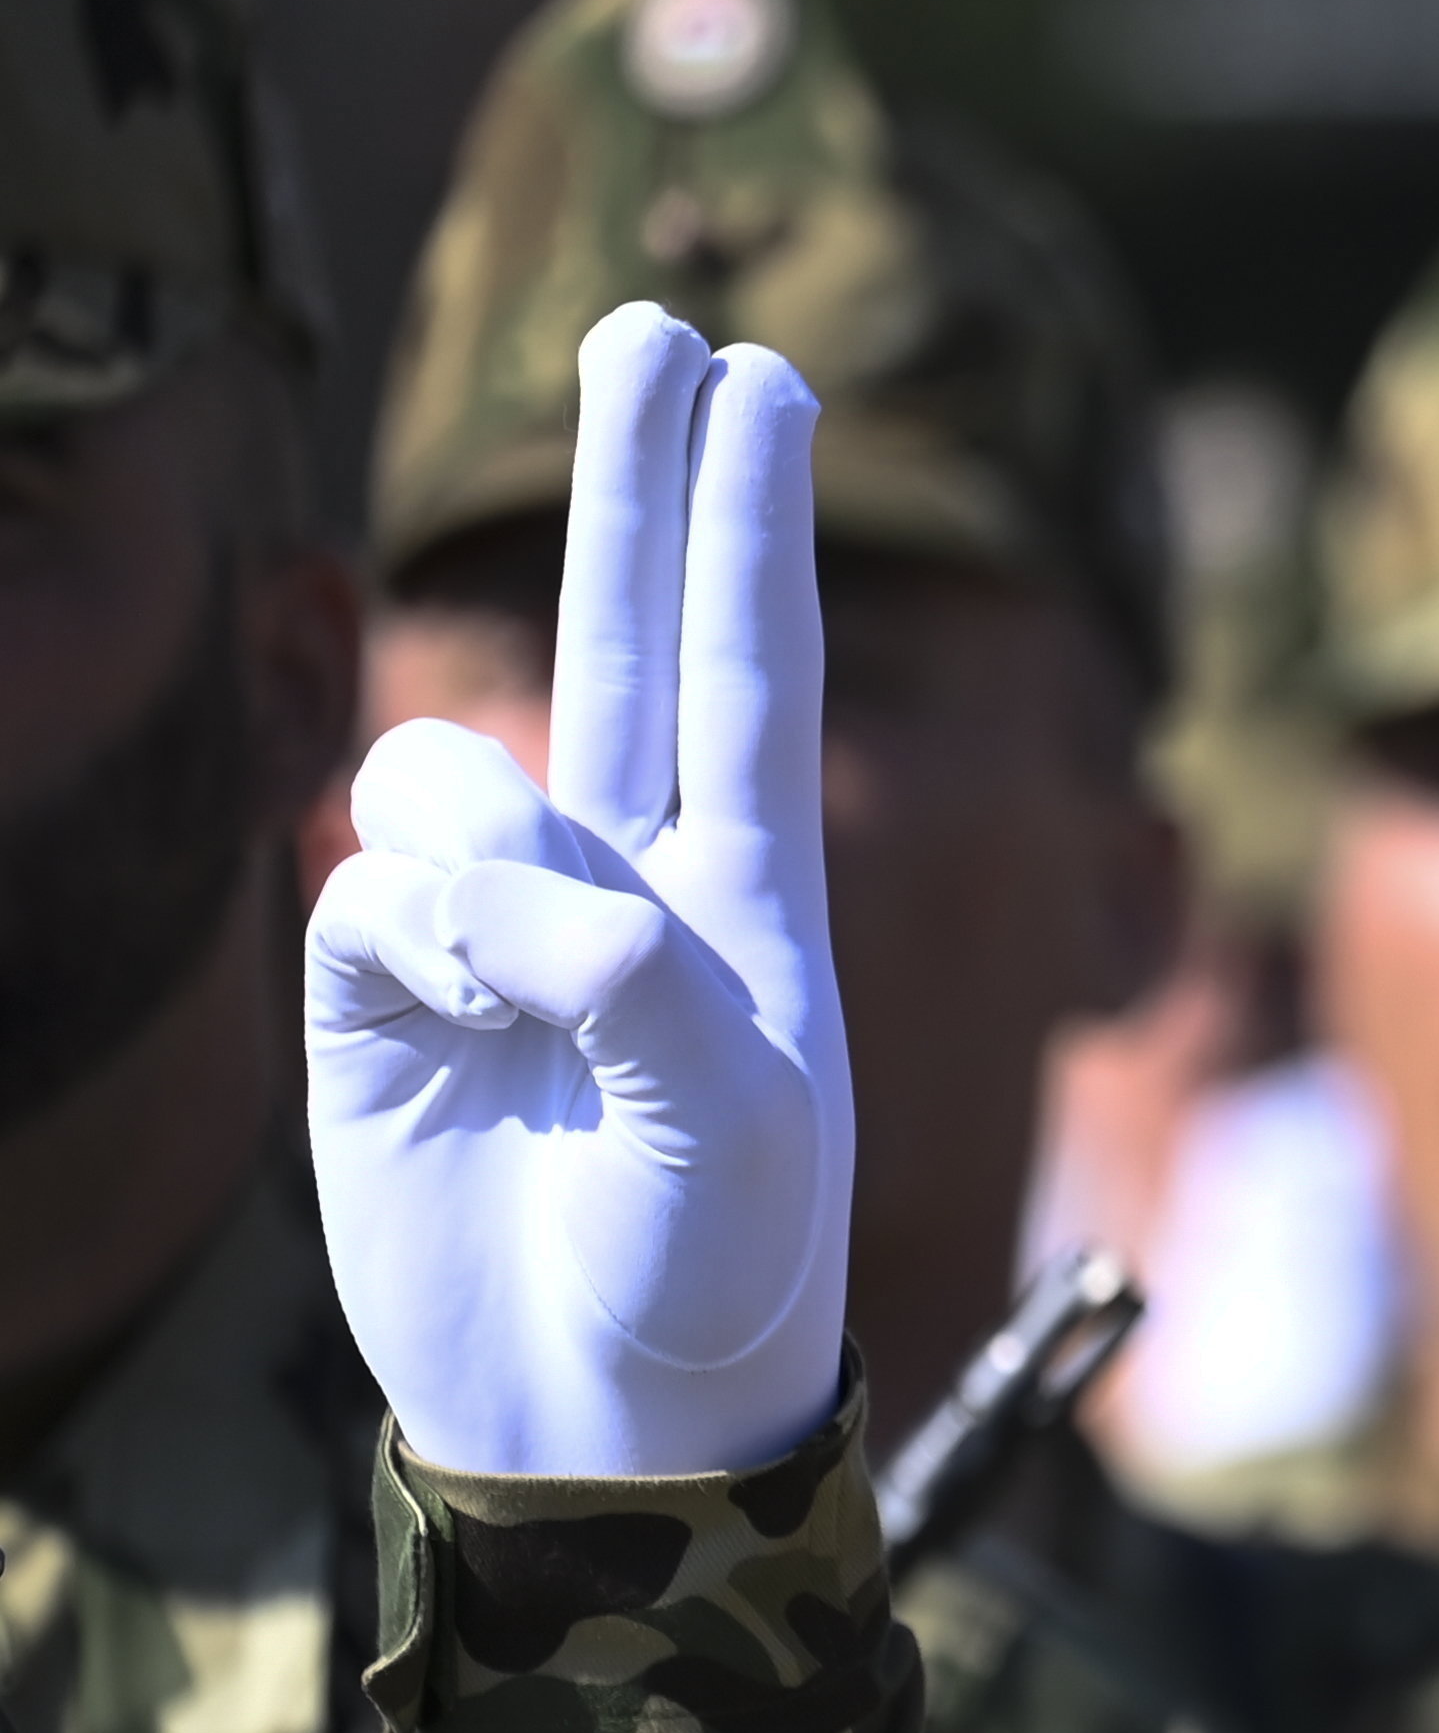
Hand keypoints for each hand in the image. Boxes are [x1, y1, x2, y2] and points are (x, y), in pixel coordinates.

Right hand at [303, 305, 852, 1478]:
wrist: (598, 1411)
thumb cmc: (713, 1265)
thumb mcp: (722, 1114)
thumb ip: (619, 963)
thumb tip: (493, 850)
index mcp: (755, 891)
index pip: (753, 662)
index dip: (751, 519)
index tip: (774, 380)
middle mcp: (632, 879)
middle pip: (630, 629)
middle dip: (638, 478)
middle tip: (659, 320)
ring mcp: (502, 927)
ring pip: (461, 762)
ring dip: (482, 849)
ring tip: (536, 994)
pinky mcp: (383, 989)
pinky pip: (370, 890)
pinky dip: (413, 946)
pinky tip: (456, 1037)